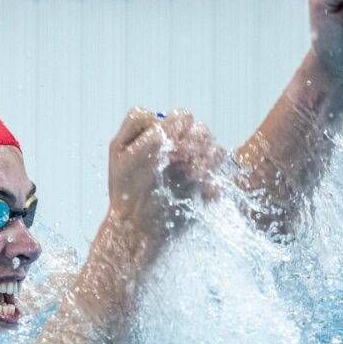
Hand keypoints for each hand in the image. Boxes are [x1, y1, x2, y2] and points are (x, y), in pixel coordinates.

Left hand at [108, 108, 222, 239]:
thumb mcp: (123, 156)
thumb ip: (146, 136)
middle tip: (179, 159)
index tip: (163, 147)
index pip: (180, 118)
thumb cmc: (124, 190)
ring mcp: (194, 165)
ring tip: (190, 176)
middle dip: (194, 142)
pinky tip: (200, 190)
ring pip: (215, 149)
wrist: (135, 225)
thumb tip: (171, 126)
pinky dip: (212, 182)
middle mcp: (180, 147)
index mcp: (161, 134)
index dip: (175, 129)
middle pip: (201, 130)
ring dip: (205, 160)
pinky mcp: (204, 185)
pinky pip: (219, 177)